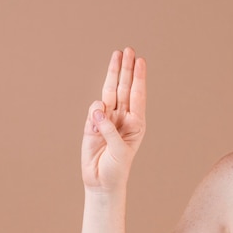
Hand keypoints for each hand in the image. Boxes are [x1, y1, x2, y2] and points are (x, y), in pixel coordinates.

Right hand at [82, 48, 146, 190]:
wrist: (101, 182)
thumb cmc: (116, 169)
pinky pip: (93, 111)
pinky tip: (97, 114)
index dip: (138, 78)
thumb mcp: (119, 151)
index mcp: (136, 123)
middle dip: (126, 69)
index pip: (137, 95)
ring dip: (113, 74)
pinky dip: (95, 110)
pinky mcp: (92, 125)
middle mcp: (123, 118)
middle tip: (128, 50)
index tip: (140, 60)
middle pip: (124, 88)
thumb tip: (97, 110)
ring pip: (110, 92)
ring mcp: (107, 120)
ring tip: (116, 55)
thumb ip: (109, 130)